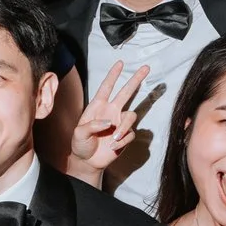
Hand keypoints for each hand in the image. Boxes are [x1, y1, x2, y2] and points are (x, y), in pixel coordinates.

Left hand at [67, 60, 150, 179]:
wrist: (87, 161)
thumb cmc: (80, 144)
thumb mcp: (79, 134)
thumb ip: (91, 126)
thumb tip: (109, 122)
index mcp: (97, 107)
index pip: (106, 87)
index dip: (113, 75)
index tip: (120, 63)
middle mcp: (111, 111)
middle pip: (127, 92)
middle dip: (136, 80)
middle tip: (146, 68)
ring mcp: (119, 123)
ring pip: (131, 116)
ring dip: (124, 127)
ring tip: (114, 137)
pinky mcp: (125, 135)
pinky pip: (130, 134)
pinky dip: (122, 140)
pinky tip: (113, 146)